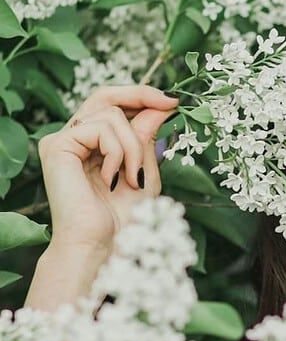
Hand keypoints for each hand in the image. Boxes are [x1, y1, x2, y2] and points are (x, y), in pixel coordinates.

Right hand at [37, 85, 178, 254]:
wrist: (103, 245)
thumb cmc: (122, 218)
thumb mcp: (144, 169)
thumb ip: (146, 135)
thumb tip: (159, 103)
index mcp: (91, 144)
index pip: (113, 105)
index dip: (142, 97)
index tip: (173, 101)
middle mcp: (73, 138)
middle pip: (105, 96)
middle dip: (141, 95)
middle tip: (170, 103)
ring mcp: (62, 141)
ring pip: (111, 114)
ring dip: (134, 146)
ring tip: (133, 177)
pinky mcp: (57, 146)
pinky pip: (99, 128)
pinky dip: (117, 152)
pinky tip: (113, 179)